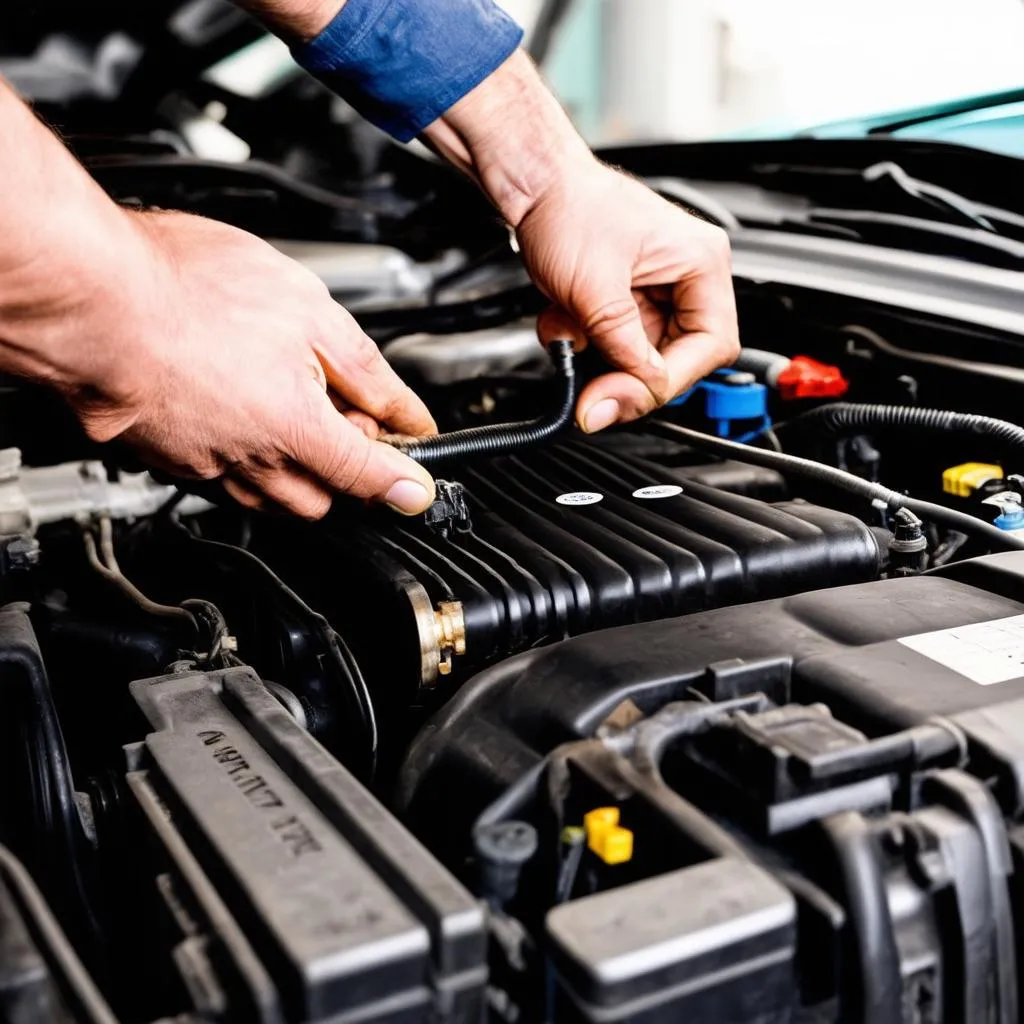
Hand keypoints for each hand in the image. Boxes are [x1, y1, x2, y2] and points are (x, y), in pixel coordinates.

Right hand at [64, 211, 437, 517]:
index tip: (417, 487)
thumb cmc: (189, 291)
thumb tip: (407, 412)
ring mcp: (207, 465)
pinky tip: (241, 411)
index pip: (370, 477)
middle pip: (324, 498)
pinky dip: (247, 460)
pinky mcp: (170, 459)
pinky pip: (224, 480)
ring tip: (288, 406)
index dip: (404, 484)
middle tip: (345, 415)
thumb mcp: (309, 311)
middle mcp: (253, 462)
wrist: (93, 299)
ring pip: (273, 497)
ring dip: (297, 469)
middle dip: (347, 469)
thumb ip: (366, 372)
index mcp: (298, 428)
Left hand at [519, 159, 739, 432]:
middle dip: (628, 374)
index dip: (668, 379)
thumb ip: (620, 352)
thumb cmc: (569, 206)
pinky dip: (587, 343)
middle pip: (677, 358)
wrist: (532, 184)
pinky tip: (564, 322)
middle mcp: (688, 278)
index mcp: (702, 263)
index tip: (628, 396)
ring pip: (641, 357)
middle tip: (593, 394)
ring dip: (600, 358)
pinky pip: (616, 344)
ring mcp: (657, 291)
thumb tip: (626, 399)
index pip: (710, 346)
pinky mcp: (627, 300)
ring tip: (570, 334)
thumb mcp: (596, 292)